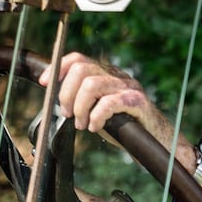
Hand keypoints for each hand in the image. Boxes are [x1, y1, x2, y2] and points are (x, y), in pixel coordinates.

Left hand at [40, 52, 175, 146]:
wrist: (156, 142)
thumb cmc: (125, 127)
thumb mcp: (97, 111)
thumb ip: (81, 101)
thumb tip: (55, 99)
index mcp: (105, 75)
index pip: (78, 59)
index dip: (58, 68)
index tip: (45, 83)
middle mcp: (116, 76)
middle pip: (82, 69)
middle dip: (66, 93)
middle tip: (66, 113)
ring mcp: (128, 87)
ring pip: (92, 84)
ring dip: (79, 107)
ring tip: (81, 123)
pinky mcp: (137, 102)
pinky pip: (109, 103)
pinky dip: (96, 116)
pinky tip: (95, 127)